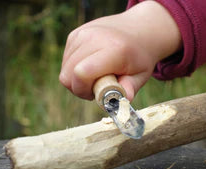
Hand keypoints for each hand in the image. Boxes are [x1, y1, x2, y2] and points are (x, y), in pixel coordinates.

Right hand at [59, 1, 181, 100]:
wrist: (138, 29)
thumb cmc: (139, 57)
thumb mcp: (141, 75)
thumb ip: (130, 89)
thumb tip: (119, 103)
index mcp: (114, 49)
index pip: (82, 73)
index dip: (84, 90)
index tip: (97, 93)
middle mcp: (94, 38)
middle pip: (68, 75)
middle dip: (79, 88)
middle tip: (96, 88)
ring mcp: (82, 34)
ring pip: (64, 69)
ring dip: (76, 79)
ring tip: (95, 76)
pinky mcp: (75, 34)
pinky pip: (66, 61)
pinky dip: (74, 69)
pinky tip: (90, 65)